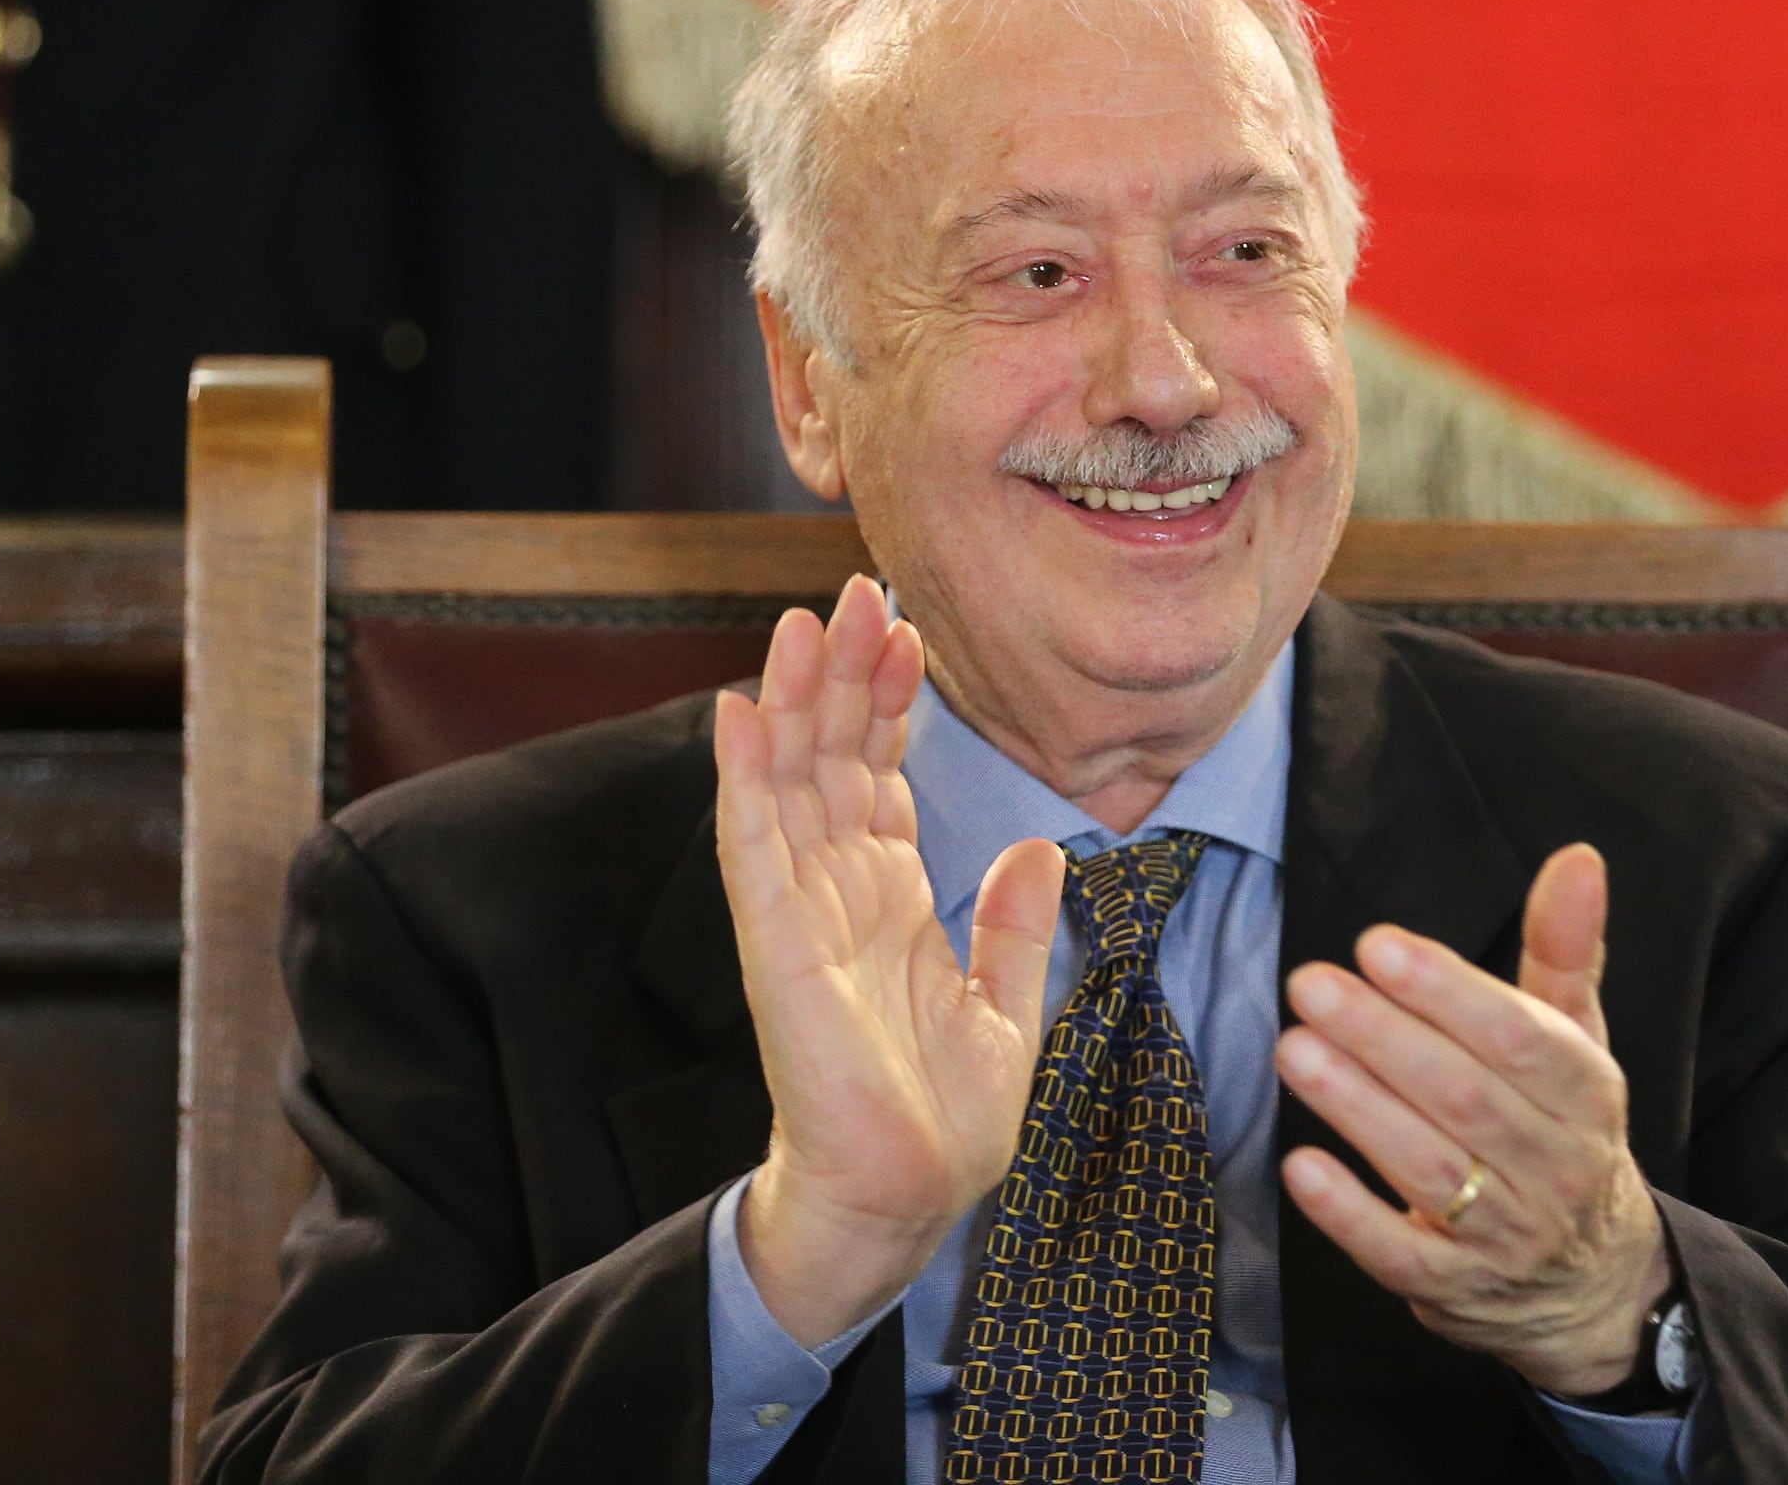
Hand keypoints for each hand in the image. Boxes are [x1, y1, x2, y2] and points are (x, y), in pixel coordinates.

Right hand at [715, 574, 1068, 1345]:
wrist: (906, 1200)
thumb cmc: (944, 1121)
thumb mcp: (1007, 1008)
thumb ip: (1016, 924)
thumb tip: (1042, 845)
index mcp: (891, 901)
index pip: (883, 777)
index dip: (893, 703)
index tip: (908, 627)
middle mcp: (840, 894)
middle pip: (835, 759)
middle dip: (846, 673)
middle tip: (858, 587)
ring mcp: (803, 914)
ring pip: (792, 782)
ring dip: (797, 699)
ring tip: (804, 618)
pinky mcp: (779, 944)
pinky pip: (756, 846)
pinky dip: (748, 777)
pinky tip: (745, 710)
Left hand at [1274, 844, 1671, 1395]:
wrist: (1593, 1286)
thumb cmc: (1564, 1134)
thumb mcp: (1576, 1043)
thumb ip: (1565, 950)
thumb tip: (1578, 856)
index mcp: (1588, 1095)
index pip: (1522, 1039)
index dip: (1450, 993)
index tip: (1378, 946)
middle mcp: (1556, 1168)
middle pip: (1468, 1099)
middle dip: (1384, 1038)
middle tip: (1310, 984)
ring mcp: (1506, 1236)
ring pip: (1430, 1170)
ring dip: (1357, 1108)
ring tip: (1292, 1049)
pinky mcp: (1454, 1290)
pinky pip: (1400, 1254)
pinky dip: (1350, 1213)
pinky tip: (1300, 1165)